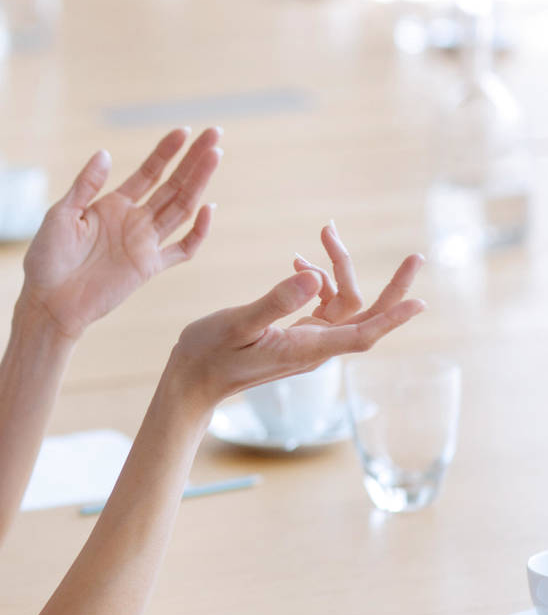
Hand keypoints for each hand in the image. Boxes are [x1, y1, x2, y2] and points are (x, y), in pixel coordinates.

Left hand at [19, 127, 220, 339]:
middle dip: (193, 160)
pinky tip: (208, 208)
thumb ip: (85, 186)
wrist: (48, 301)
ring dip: (199, 183)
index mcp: (112, 205)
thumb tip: (104, 152)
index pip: (148, 173)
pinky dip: (198, 232)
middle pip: (172, 185)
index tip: (184, 131)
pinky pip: (182, 250)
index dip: (165, 152)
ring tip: (216, 156)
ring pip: (181, 208)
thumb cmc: (47, 258)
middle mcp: (133, 221)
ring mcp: (144, 243)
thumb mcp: (61, 214)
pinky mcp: (149, 268)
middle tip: (215, 134)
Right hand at [165, 252, 424, 414]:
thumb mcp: (239, 323)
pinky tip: (298, 263)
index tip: (421, 303)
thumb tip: (313, 276)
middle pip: (366, 316)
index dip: (393, 318)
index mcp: (306, 347)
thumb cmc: (210, 354)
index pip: (362, 334)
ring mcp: (308, 342)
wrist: (193, 379)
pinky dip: (320, 281)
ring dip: (339, 270)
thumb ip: (276, 301)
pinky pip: (325, 307)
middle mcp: (315, 347)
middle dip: (391, 286)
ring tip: (323, 235)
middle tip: (415, 257)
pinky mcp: (297, 337)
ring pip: (344, 304)